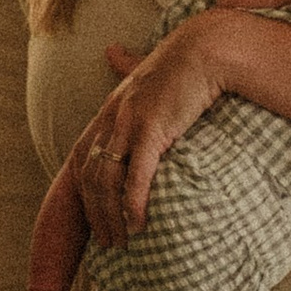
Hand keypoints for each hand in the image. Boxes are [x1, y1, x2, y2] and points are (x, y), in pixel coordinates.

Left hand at [76, 17, 230, 244]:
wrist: (207, 48)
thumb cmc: (182, 59)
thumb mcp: (145, 66)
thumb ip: (125, 64)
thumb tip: (111, 50)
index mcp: (110, 108)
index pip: (82, 157)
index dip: (83, 192)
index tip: (93, 218)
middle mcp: (113, 116)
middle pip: (91, 175)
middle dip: (94, 213)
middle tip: (106, 242)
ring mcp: (130, 122)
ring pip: (107, 180)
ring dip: (110, 216)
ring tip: (120, 241)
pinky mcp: (152, 128)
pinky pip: (135, 174)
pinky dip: (132, 203)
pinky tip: (136, 224)